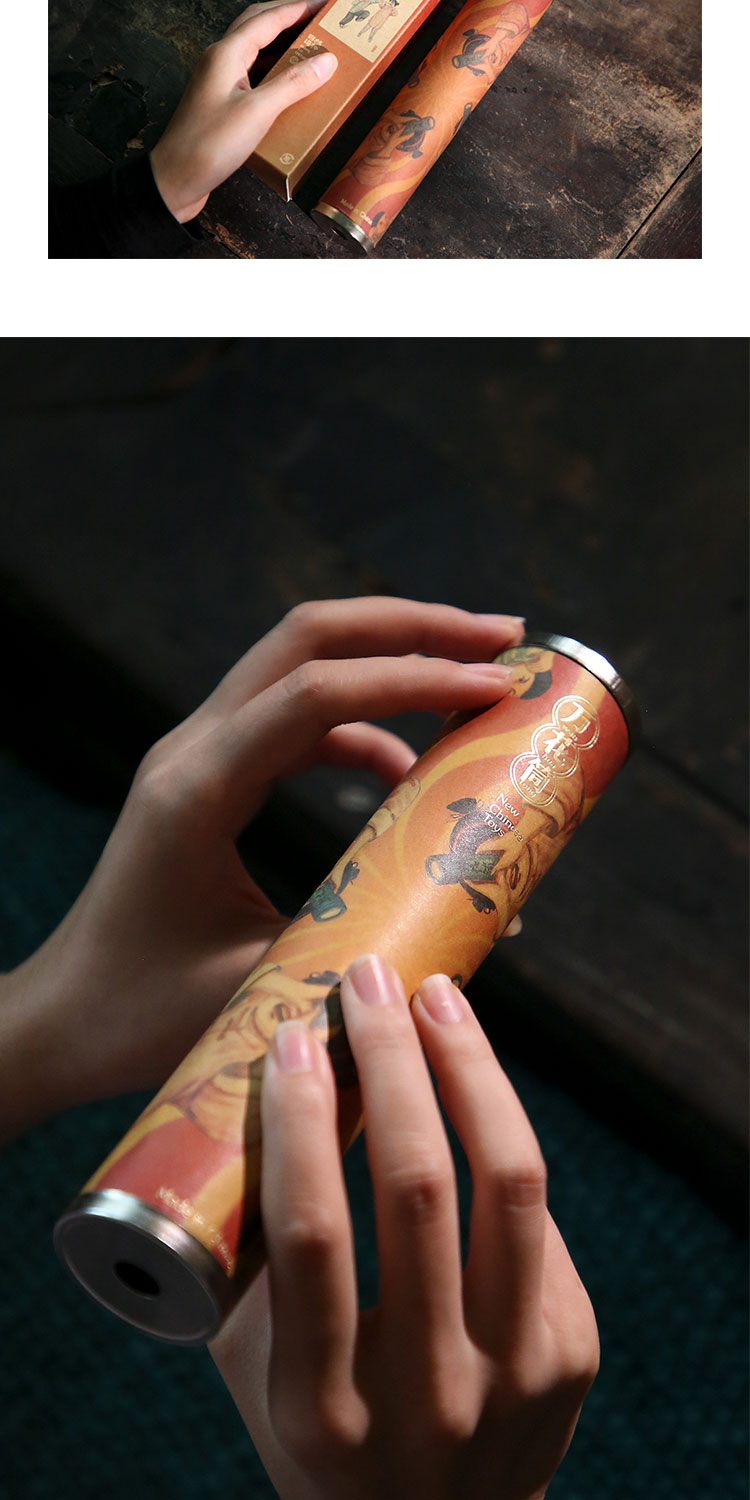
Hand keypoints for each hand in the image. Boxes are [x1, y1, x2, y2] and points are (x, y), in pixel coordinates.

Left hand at [0, 598, 522, 1142]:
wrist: (63, 1017)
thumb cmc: (142, 1014)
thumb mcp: (262, 985)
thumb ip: (373, 944)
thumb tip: (491, 921)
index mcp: (196, 790)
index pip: (315, 695)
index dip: (413, 677)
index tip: (496, 683)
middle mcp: (191, 750)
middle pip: (308, 639)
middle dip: (411, 627)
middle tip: (500, 638)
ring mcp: (196, 754)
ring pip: (302, 666)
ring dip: (389, 662)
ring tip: (472, 682)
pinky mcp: (209, 775)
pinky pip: (293, 721)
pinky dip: (360, 727)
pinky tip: (408, 771)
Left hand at [150, 0, 338, 223]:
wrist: (175, 179)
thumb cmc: (208, 146)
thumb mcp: (257, 112)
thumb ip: (292, 83)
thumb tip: (325, 60)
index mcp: (227, 53)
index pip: (269, 18)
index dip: (298, 8)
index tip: (324, 4)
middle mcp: (220, 60)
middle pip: (258, 25)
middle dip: (289, 17)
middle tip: (317, 19)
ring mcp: (219, 81)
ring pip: (255, 50)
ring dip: (281, 44)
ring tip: (309, 45)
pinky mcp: (221, 103)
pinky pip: (252, 76)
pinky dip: (273, 72)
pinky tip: (288, 83)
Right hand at [211, 955, 598, 1499]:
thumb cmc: (322, 1433)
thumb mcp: (262, 1371)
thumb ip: (257, 1259)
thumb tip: (259, 1098)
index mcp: (324, 1409)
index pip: (314, 1237)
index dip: (303, 1121)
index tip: (295, 1036)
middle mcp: (428, 1398)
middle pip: (417, 1189)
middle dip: (392, 1061)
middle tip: (371, 980)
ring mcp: (515, 1378)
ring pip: (506, 1183)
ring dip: (471, 1068)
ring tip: (439, 997)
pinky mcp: (573, 1352)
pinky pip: (534, 1215)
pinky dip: (494, 1136)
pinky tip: (468, 1086)